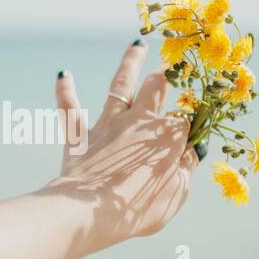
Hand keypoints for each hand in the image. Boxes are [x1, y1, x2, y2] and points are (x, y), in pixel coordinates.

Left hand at [40, 41, 199, 257]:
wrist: (91, 213)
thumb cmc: (139, 209)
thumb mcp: (176, 194)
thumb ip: (186, 169)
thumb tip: (193, 151)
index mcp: (168, 135)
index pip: (186, 119)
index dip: (193, 120)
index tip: (196, 125)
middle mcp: (139, 121)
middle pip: (157, 87)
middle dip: (168, 73)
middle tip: (173, 61)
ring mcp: (108, 125)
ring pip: (120, 84)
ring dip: (130, 63)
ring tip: (136, 45)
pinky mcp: (79, 135)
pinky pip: (70, 108)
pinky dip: (65, 91)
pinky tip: (63, 75)